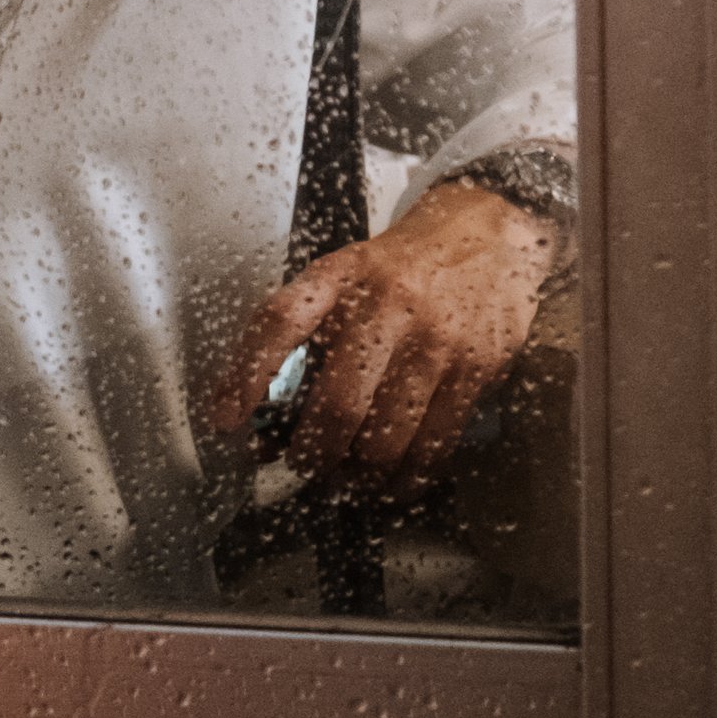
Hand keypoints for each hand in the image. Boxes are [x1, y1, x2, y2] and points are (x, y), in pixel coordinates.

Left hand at [213, 182, 561, 488]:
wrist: (490, 234)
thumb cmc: (406, 265)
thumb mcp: (351, 273)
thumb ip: (309, 332)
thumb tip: (263, 417)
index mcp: (343, 274)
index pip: (282, 320)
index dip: (247, 374)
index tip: (226, 420)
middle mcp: (387, 304)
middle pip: (337, 404)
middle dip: (311, 455)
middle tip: (303, 467)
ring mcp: (436, 339)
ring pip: (385, 438)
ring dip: (357, 477)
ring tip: (346, 482)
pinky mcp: (475, 369)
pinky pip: (434, 444)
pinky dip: (406, 478)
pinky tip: (393, 482)